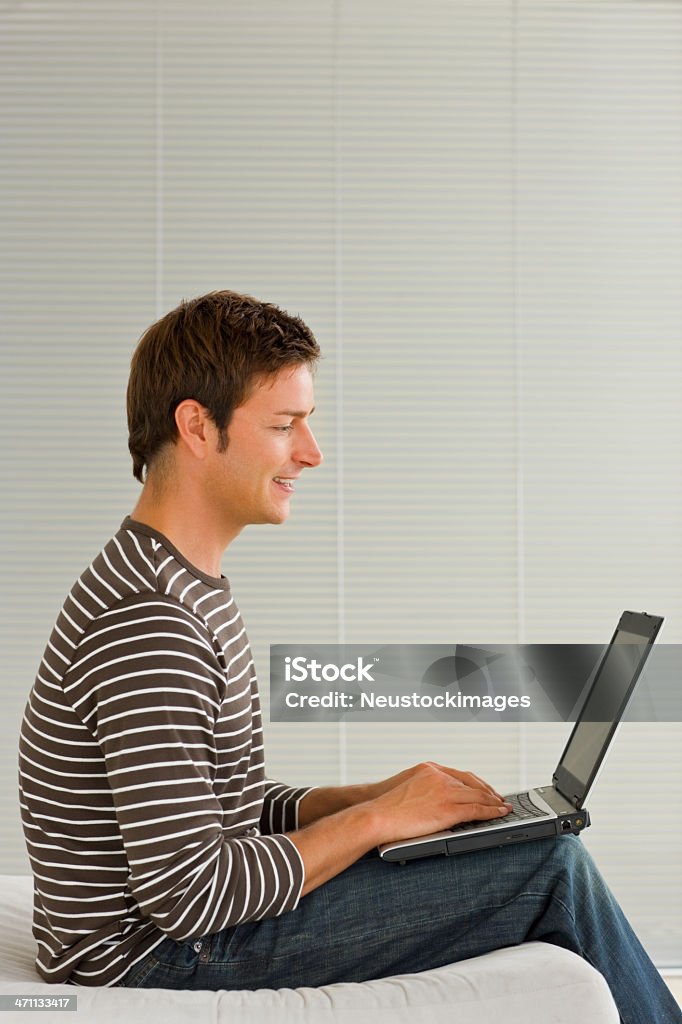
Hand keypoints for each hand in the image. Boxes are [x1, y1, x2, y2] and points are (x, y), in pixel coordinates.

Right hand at [368, 761, 511, 844]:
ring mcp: (444, 791)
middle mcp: (439, 775)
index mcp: (429, 768)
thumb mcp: (407, 788)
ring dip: (494, 802)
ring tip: (503, 807)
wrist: (376, 814)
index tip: (485, 789)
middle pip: (472, 782)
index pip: (460, 774)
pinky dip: (491, 812)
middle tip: (499, 798)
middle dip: (488, 791)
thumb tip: (436, 800)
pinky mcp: (448, 809)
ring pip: (478, 795)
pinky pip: (477, 809)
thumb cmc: (385, 806)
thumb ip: (424, 788)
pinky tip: (498, 814)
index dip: (476, 782)